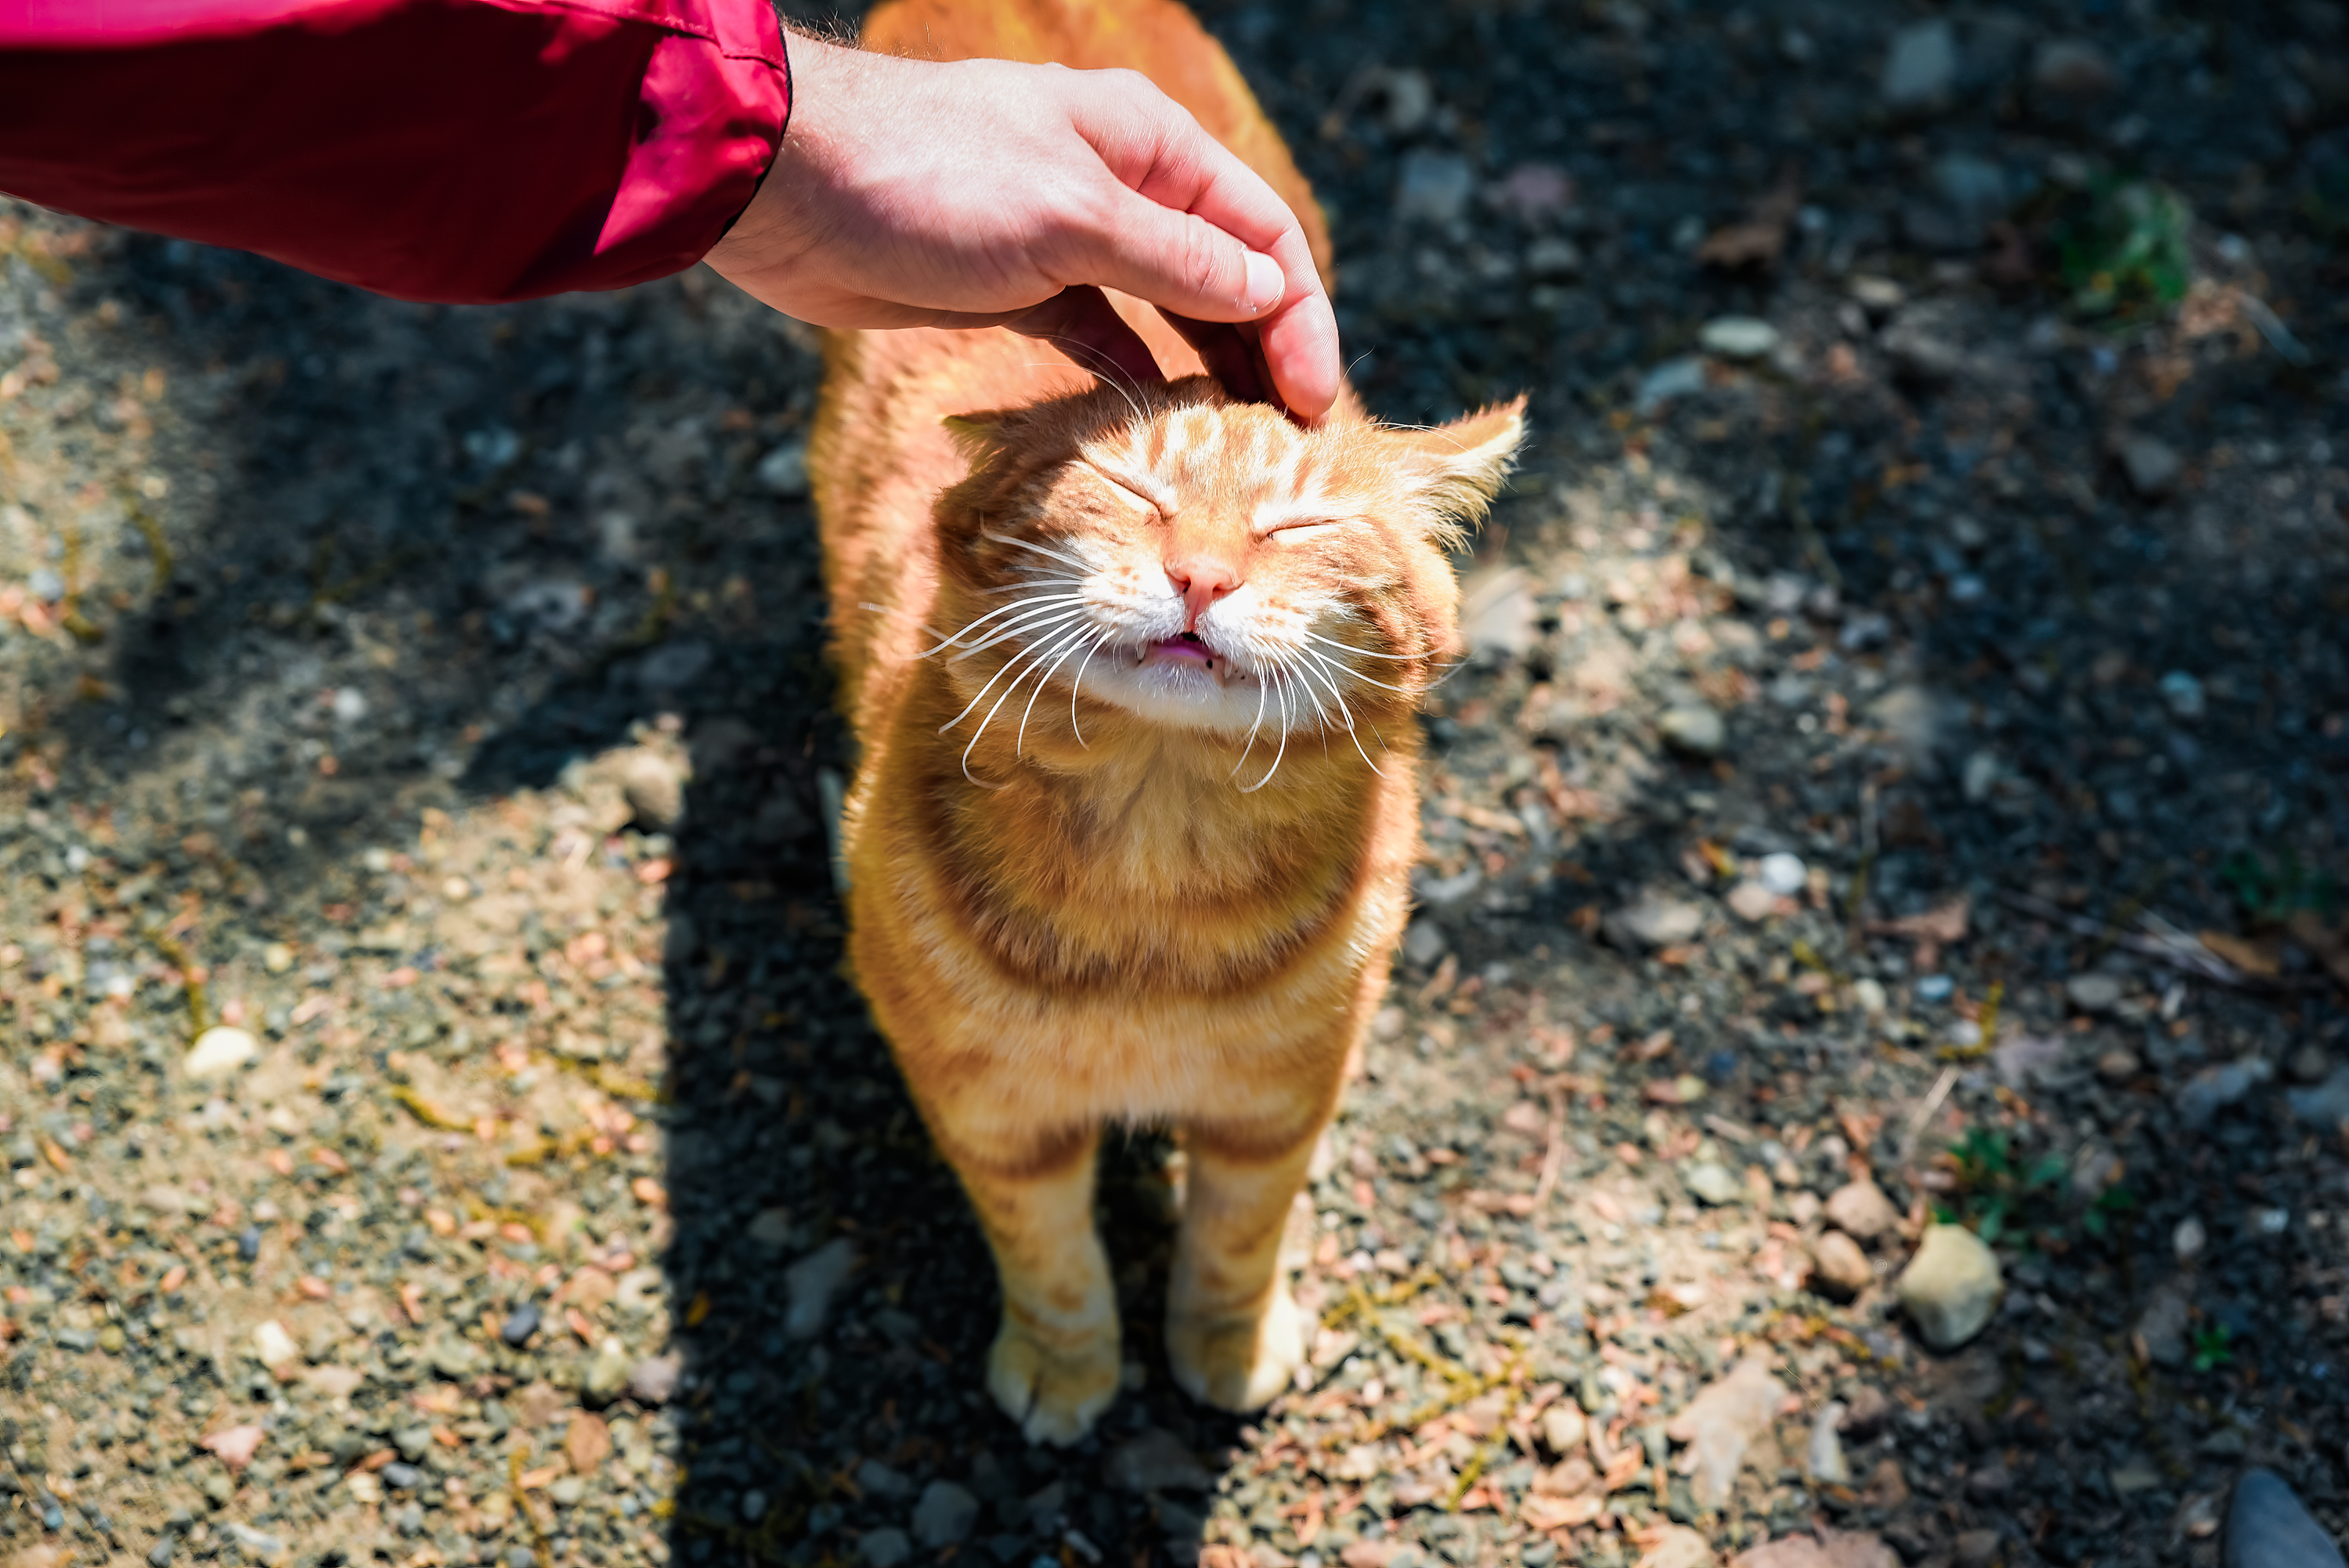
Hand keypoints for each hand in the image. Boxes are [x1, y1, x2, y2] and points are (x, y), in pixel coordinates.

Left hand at [703, 32, 1339, 420]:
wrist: (790, 191)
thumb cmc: (933, 179)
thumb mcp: (1072, 218)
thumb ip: (1173, 261)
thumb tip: (1265, 293)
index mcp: (1149, 143)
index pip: (1261, 233)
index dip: (1300, 318)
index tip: (1317, 404)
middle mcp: (1120, 185)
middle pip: (1223, 276)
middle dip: (1263, 352)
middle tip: (1293, 445)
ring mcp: (1067, 239)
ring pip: (1165, 312)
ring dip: (1206, 373)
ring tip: (1239, 447)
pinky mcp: (1015, 290)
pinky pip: (1101, 339)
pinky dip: (1133, 380)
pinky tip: (1159, 430)